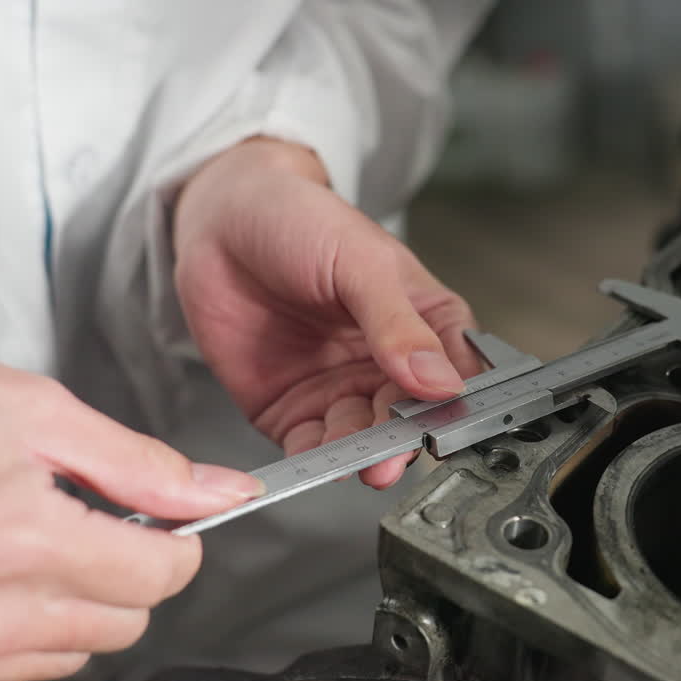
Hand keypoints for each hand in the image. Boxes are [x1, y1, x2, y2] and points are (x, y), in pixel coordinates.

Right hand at [0, 335, 261, 680]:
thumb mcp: (34, 410)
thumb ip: (141, 464)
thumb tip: (222, 493)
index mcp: (11, 540)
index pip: (159, 578)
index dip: (172, 540)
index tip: (155, 518)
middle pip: (122, 624)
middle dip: (120, 572)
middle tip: (71, 519)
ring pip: (66, 657)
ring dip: (63, 605)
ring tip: (8, 542)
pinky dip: (5, 636)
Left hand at [174, 138, 481, 487]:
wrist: (221, 221)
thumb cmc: (300, 219)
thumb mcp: (361, 262)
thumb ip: (397, 323)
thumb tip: (439, 379)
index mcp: (425, 322)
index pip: (458, 373)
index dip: (459, 403)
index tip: (450, 423)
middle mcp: (389, 365)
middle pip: (413, 416)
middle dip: (406, 438)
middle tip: (397, 451)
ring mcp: (342, 391)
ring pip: (365, 439)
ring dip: (365, 454)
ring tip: (364, 461)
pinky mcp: (294, 410)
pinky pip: (312, 446)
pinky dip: (318, 460)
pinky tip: (322, 460)